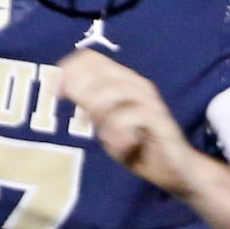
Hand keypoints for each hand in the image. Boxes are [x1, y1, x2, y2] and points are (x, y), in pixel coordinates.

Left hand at [57, 50, 202, 195]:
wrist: (174, 169)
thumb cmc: (137, 146)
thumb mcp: (106, 127)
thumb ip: (89, 109)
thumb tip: (63, 90)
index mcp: (122, 82)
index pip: (93, 59)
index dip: (69, 69)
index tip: (55, 91)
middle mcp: (137, 86)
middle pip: (102, 71)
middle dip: (80, 87)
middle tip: (68, 106)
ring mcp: (150, 102)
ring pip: (117, 90)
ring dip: (98, 107)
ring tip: (91, 126)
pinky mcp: (160, 122)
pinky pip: (134, 116)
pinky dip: (118, 129)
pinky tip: (112, 143)